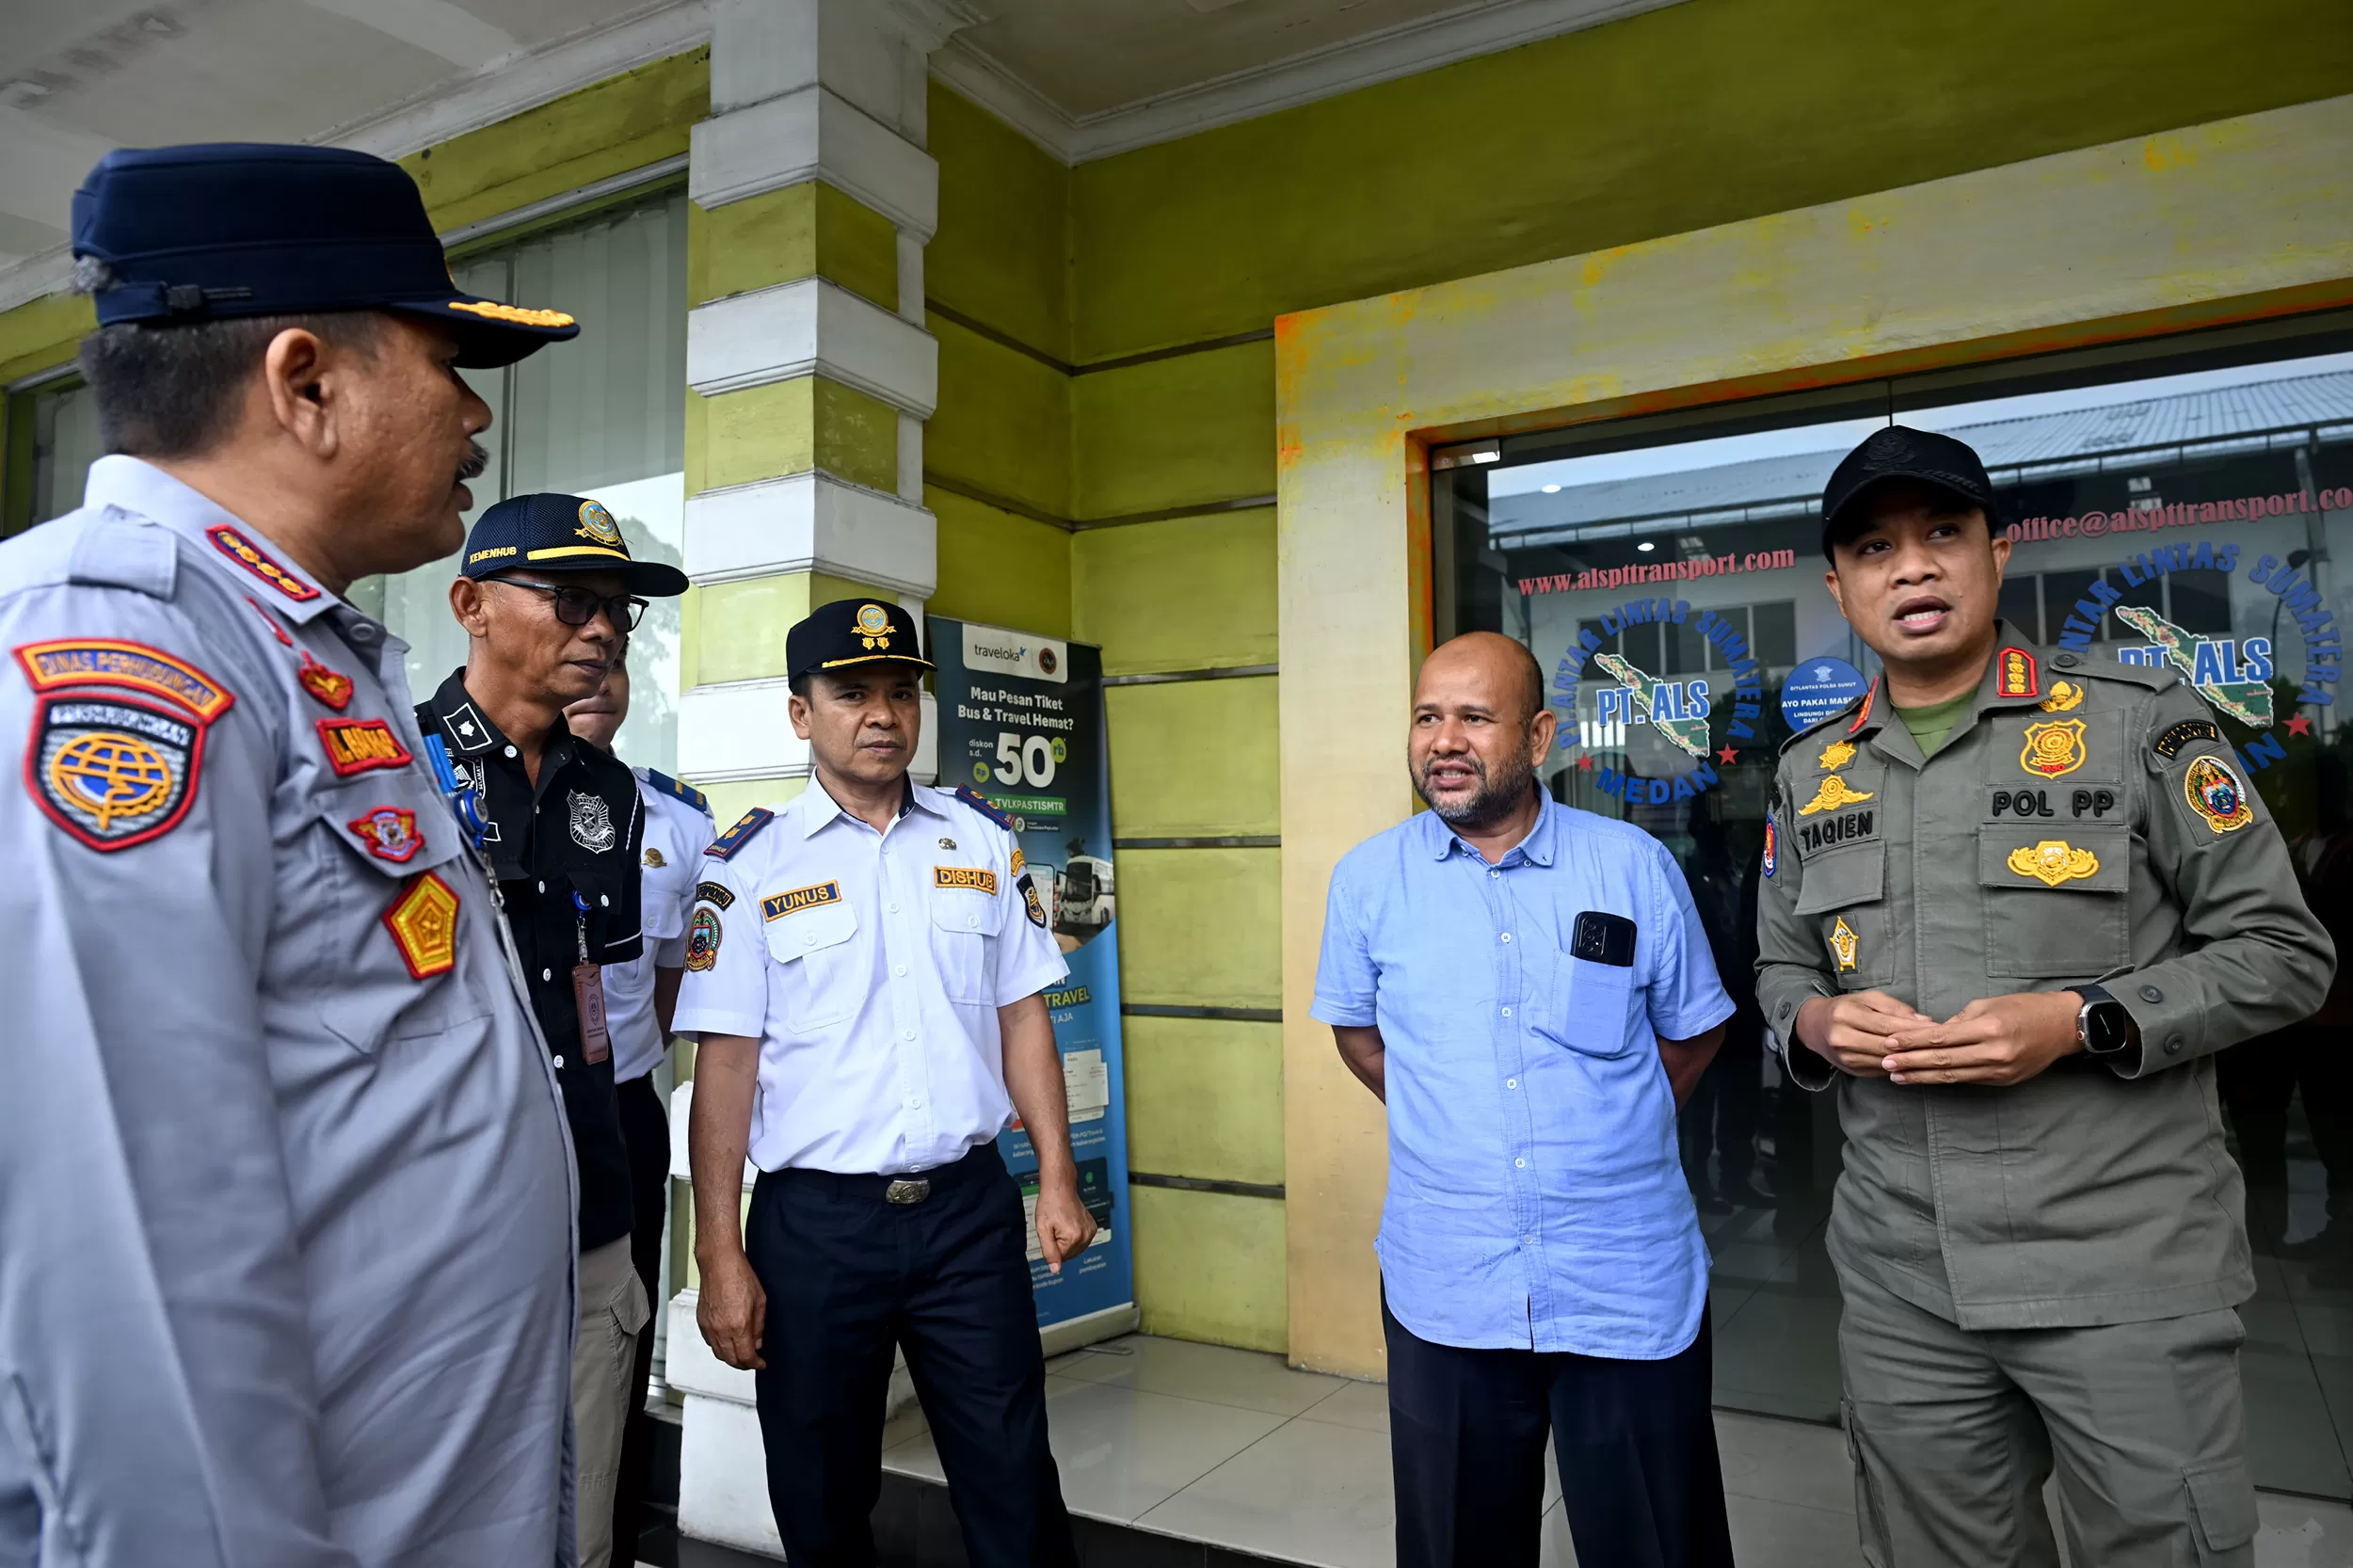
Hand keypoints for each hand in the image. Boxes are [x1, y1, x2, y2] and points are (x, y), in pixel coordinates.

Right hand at [696, 1250, 767, 1369]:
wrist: (719, 1264)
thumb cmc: (739, 1276)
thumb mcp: (760, 1302)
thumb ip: (759, 1327)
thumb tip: (757, 1343)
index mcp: (739, 1326)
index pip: (746, 1357)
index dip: (755, 1364)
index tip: (761, 1363)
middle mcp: (722, 1330)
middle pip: (731, 1360)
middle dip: (743, 1364)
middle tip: (752, 1362)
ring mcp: (709, 1327)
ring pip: (719, 1353)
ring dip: (730, 1358)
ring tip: (740, 1355)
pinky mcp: (702, 1321)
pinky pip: (710, 1342)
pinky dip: (719, 1347)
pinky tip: (727, 1343)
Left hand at [1035, 1179, 1097, 1273]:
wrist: (1060, 1187)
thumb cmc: (1050, 1204)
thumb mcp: (1043, 1229)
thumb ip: (1049, 1251)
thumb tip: (1055, 1270)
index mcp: (1074, 1237)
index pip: (1061, 1258)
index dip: (1052, 1247)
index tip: (1050, 1233)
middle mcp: (1086, 1236)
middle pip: (1069, 1255)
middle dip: (1060, 1246)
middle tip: (1054, 1228)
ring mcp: (1091, 1231)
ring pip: (1075, 1249)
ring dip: (1067, 1242)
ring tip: (1061, 1225)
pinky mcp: (1092, 1227)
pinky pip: (1081, 1241)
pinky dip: (1074, 1237)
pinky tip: (1068, 1225)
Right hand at [1794, 991, 1931, 1076]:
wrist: (1815, 1028)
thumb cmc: (1846, 1008)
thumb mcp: (1868, 999)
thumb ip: (1895, 1008)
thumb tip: (1925, 1021)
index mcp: (1846, 1015)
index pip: (1886, 1025)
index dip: (1913, 1029)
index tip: (1937, 1029)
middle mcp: (1842, 1038)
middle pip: (1887, 1046)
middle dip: (1916, 1045)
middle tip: (1941, 1044)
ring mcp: (1846, 1058)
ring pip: (1886, 1062)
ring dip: (1911, 1059)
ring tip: (1932, 1053)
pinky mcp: (1852, 1071)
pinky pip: (1882, 1070)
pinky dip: (1900, 1066)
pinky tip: (1915, 1062)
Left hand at [1879, 992, 2082, 1085]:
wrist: (2062, 1026)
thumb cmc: (2024, 1008)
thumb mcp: (1988, 1004)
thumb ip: (1959, 1021)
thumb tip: (1932, 1033)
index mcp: (1988, 1028)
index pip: (1941, 1037)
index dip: (1913, 1041)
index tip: (1890, 1043)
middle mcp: (1994, 1052)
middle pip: (1943, 1060)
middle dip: (1911, 1062)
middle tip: (1886, 1064)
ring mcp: (2000, 1070)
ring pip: (1953, 1076)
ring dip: (1922, 1077)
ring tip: (1898, 1077)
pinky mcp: (2003, 1080)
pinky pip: (1968, 1080)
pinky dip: (1944, 1079)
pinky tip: (1926, 1078)